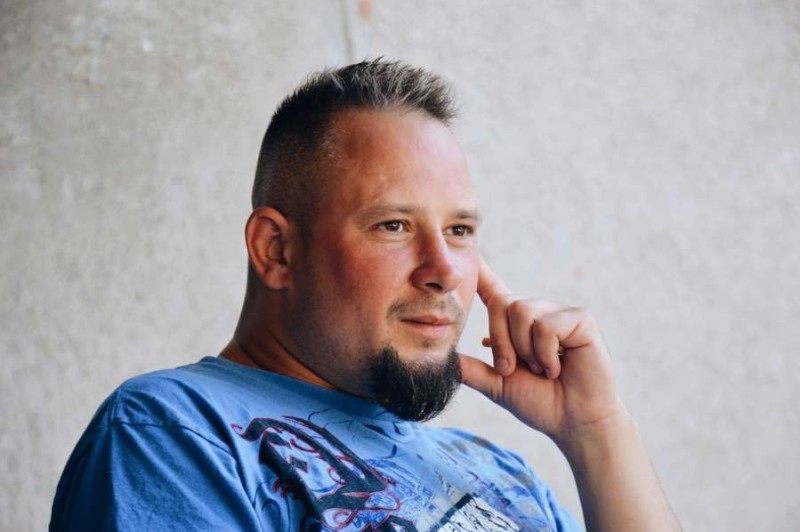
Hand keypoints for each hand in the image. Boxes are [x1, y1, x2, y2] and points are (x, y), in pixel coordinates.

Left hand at [459, 258, 625, 441]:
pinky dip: (546, 353)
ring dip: (526, 350)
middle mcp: (538, 312)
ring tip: (542, 369)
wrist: (573, 422)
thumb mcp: (498, 385)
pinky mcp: (580, 319)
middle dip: (503, 342)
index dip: (481, 273)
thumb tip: (443, 358)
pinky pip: (546, 326)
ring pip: (523, 312)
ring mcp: (560, 313)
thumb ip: (472, 369)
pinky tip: (558, 368)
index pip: (495, 292)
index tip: (467, 255)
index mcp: (517, 325)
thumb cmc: (541, 403)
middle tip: (516, 369)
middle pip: (502, 303)